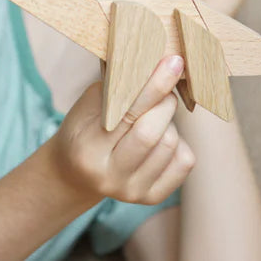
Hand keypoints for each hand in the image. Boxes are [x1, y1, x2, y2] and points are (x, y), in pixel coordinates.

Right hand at [48, 55, 194, 204]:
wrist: (75, 174)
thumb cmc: (84, 130)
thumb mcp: (88, 106)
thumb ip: (119, 88)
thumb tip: (155, 64)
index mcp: (88, 150)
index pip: (129, 114)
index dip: (154, 86)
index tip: (174, 63)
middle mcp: (110, 176)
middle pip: (154, 133)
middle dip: (164, 103)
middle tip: (162, 92)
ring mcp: (132, 191)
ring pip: (171, 144)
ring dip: (168, 124)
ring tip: (152, 120)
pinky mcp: (152, 197)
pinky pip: (184, 162)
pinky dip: (178, 144)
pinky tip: (160, 140)